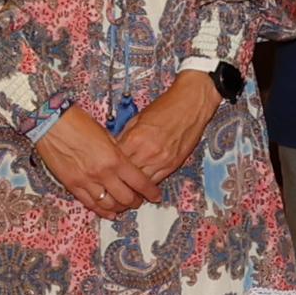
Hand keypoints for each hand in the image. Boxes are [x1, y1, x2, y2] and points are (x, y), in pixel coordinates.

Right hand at [31, 107, 154, 216]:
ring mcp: (86, 181)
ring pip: (109, 204)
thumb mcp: (107, 135)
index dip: (150, 192)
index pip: (140, 182)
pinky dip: (101, 210)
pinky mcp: (72, 185)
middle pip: (126, 198)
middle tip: (139, 201)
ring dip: (119, 208)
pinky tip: (109, 212)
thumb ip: (118, 153)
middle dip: (136, 201)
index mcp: (115, 159)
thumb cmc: (80, 123)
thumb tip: (127, 165)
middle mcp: (103, 173)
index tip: (155, 196)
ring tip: (124, 206)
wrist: (51, 123)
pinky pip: (89, 204)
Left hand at [112, 68, 226, 190]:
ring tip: (123, 190)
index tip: (104, 168)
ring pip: (141, 182)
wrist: (191, 104)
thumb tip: (114, 148)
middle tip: (110, 184)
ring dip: (132, 187)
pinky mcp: (173, 165)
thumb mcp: (138, 118)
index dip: (108, 166)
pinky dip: (147, 184)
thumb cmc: (165, 107)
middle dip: (118, 179)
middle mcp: (148, 152)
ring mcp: (161, 161)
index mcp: (135, 138)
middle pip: (126, 175)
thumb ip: (125, 135)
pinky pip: (156, 181)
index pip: (115, 160)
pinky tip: (141, 186)